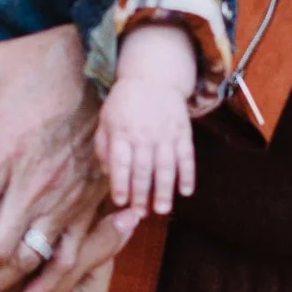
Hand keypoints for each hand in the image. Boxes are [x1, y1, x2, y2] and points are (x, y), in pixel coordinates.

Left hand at [96, 24, 198, 215]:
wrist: (153, 77)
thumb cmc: (124, 103)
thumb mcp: (106, 119)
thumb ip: (103, 146)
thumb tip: (106, 173)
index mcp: (121, 133)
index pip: (120, 162)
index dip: (120, 183)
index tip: (120, 202)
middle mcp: (144, 135)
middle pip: (143, 169)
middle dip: (142, 194)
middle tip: (141, 214)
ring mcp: (165, 134)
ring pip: (165, 167)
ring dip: (164, 190)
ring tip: (162, 210)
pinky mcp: (182, 132)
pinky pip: (187, 156)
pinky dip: (188, 174)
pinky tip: (187, 191)